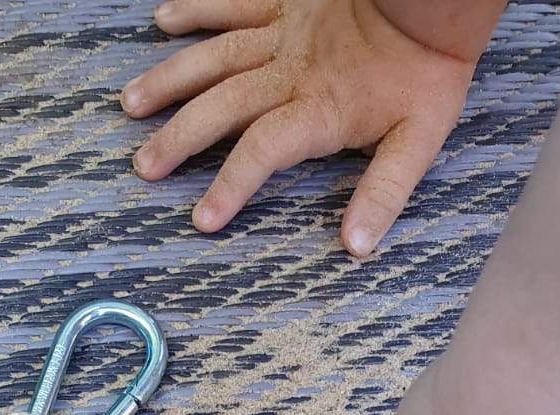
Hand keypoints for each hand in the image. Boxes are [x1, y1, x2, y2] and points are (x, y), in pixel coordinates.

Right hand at [122, 0, 496, 255]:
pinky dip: (197, 8)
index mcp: (316, 110)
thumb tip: (357, 245)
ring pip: (214, 57)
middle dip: (179, 138)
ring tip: (132, 105)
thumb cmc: (426, 70)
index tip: (201, 219)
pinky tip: (163, 20)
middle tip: (144, 167)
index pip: (262, 151)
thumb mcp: (418, 142)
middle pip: (222, 106)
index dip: (230, 185)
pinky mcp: (284, 0)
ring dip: (171, 80)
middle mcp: (287, 71)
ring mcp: (281, 31)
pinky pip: (231, 2)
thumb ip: (384, 193)